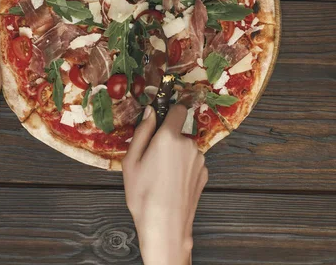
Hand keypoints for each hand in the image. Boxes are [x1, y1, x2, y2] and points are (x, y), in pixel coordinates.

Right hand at [122, 105, 207, 264]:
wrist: (165, 225)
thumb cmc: (143, 193)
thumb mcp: (131, 161)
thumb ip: (142, 131)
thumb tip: (151, 110)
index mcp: (169, 137)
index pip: (178, 110)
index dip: (169, 113)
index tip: (159, 123)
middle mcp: (189, 144)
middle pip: (178, 133)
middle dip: (167, 141)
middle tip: (151, 161)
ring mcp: (199, 160)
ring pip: (185, 149)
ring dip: (176, 156)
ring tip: (161, 177)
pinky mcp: (204, 174)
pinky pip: (191, 163)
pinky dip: (183, 169)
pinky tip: (172, 185)